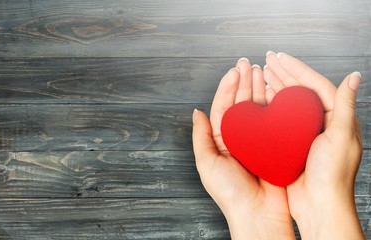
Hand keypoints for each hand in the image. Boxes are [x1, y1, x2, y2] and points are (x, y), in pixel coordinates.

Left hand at [192, 58, 294, 239]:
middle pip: (241, 103)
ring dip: (257, 88)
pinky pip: (273, 120)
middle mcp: (239, 138)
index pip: (224, 107)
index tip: (234, 71)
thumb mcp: (207, 163)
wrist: (258, 214)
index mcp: (221, 140)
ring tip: (260, 70)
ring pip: (257, 108)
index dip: (228, 88)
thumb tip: (196, 112)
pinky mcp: (274, 145)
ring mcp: (257, 140)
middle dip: (243, 82)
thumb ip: (201, 137)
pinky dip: (273, 104)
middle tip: (248, 63)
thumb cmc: (231, 193)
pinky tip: (274, 90)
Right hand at [265, 52, 364, 239]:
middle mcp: (321, 122)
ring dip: (277, 86)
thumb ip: (345, 104)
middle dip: (284, 73)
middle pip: (301, 91)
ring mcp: (305, 133)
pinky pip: (280, 119)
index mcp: (337, 117)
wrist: (318, 204)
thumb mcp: (341, 135)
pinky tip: (263, 99)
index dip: (297, 69)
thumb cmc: (332, 174)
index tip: (281, 57)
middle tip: (268, 60)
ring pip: (289, 103)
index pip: (315, 85)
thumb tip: (355, 76)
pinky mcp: (292, 143)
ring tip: (264, 74)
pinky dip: (272, 106)